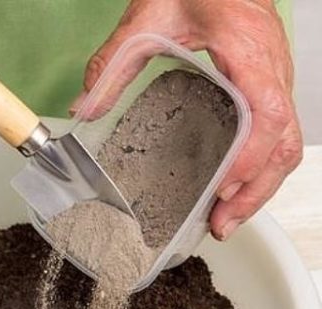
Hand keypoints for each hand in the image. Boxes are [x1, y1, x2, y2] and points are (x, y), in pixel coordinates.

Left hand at [73, 0, 301, 239]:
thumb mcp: (147, 18)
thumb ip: (114, 63)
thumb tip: (85, 107)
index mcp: (247, 50)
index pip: (266, 112)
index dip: (249, 156)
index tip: (222, 187)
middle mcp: (272, 70)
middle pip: (284, 143)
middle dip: (255, 190)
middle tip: (220, 224)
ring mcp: (276, 80)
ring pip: (287, 144)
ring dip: (259, 187)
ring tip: (225, 218)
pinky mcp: (269, 87)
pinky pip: (278, 134)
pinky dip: (259, 167)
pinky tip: (233, 187)